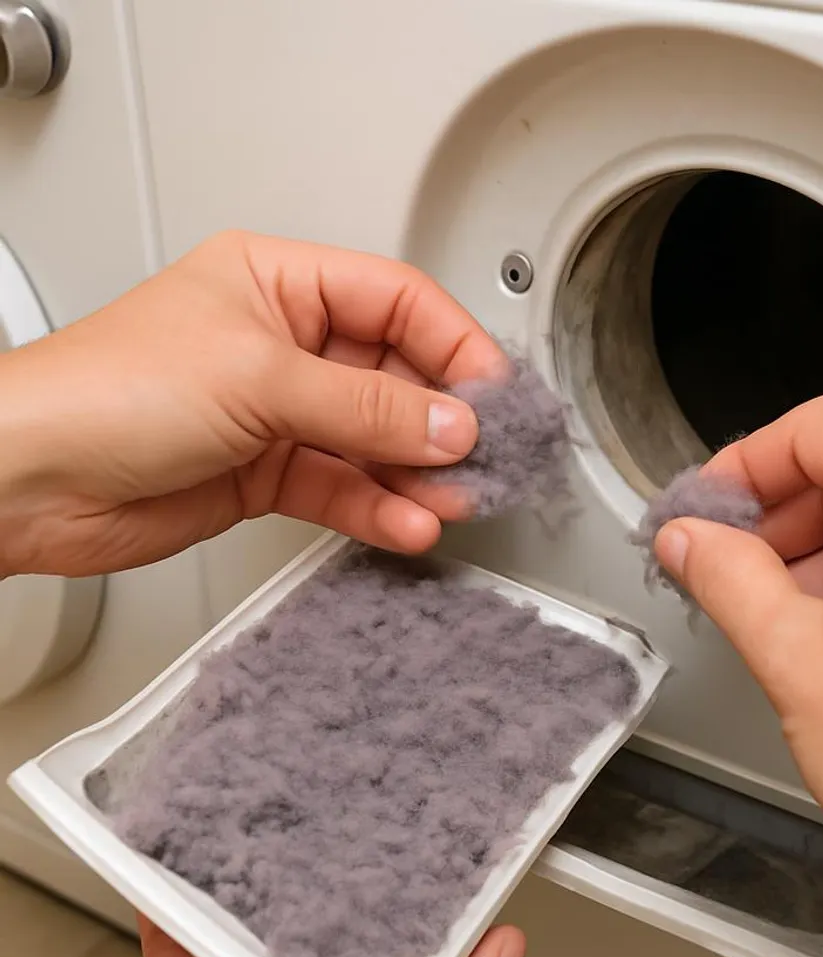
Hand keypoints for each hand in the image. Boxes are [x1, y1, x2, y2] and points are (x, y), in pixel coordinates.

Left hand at [0, 231, 507, 576]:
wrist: (30, 482)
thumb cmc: (105, 392)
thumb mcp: (258, 378)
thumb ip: (365, 406)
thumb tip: (450, 423)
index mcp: (277, 283)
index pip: (396, 300)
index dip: (453, 344)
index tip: (492, 393)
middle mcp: (284, 344)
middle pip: (396, 376)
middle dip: (441, 420)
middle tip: (483, 456)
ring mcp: (280, 413)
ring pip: (375, 441)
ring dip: (417, 474)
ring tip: (451, 498)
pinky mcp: (270, 474)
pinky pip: (345, 488)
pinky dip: (379, 508)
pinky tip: (406, 523)